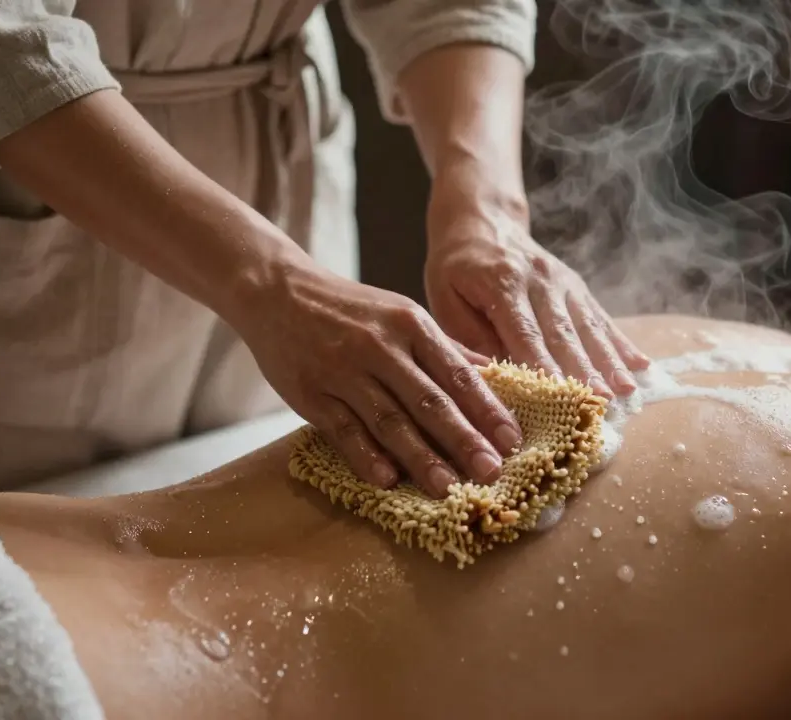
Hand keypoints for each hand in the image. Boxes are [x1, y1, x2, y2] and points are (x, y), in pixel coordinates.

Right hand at [236, 260, 522, 497]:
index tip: (512, 441)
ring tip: (447, 488)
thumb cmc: (350, 309)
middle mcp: (381, 346)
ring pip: (389, 419)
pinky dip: (366, 456)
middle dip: (463, 439)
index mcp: (411, 324)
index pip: (457, 373)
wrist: (278, 291)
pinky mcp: (311, 392)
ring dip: (420, 457)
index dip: (486, 409)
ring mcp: (344, 370)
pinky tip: (387, 480)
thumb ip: (446, 348)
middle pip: (429, 400)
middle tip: (491, 471)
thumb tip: (497, 375)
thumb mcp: (401, 314)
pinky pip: (343, 429)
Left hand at [424, 187, 649, 399]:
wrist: (483, 221)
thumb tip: (497, 375)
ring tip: (627, 389)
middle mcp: (539, 280)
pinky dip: (621, 341)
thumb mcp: (445, 298)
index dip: (543, 366)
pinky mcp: (576, 285)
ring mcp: (563, 281)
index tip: (560, 395)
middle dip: (584, 370)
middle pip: (563, 332)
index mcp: (502, 283)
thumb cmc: (457, 268)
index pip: (525, 333)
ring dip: (609, 360)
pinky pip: (600, 316)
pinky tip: (640, 363)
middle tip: (601, 402)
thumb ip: (469, 336)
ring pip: (588, 326)